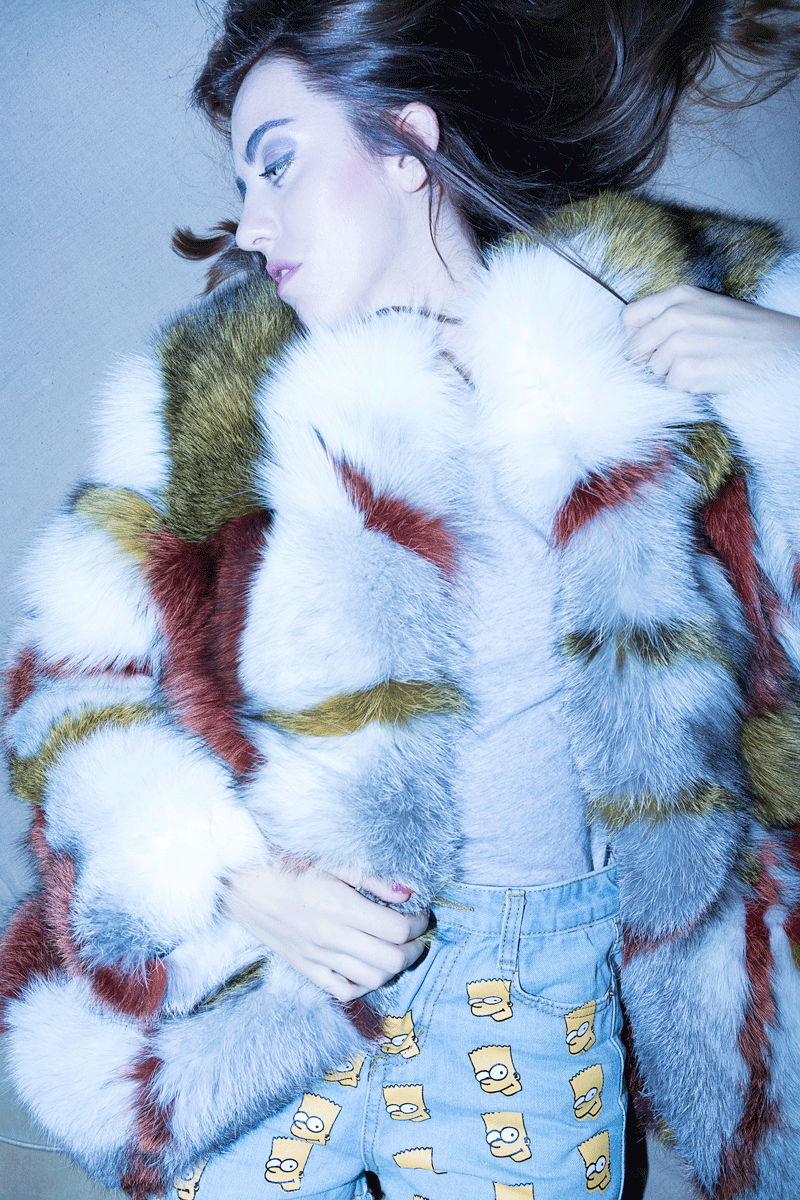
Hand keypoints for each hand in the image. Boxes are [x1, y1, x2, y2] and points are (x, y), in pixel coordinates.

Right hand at [222, 860, 428, 1002]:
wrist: (243, 884)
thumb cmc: (288, 864)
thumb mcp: (332, 860)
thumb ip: (372, 878)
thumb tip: (407, 893)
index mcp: (339, 907)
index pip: (396, 929)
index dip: (418, 923)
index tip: (421, 913)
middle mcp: (330, 937)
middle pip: (391, 960)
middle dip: (414, 948)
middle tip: (417, 934)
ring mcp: (317, 957)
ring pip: (372, 979)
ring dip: (394, 967)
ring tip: (399, 949)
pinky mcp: (306, 968)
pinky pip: (344, 990)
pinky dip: (364, 984)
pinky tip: (369, 967)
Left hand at [622, 284, 799, 392]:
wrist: (782, 349)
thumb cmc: (746, 331)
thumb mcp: (708, 308)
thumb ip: (672, 317)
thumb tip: (637, 342)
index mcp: (680, 296)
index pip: (630, 316)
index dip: (635, 336)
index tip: (648, 347)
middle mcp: (677, 315)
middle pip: (635, 348)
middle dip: (650, 360)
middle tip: (678, 363)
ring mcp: (681, 343)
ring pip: (653, 370)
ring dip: (672, 375)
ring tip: (703, 365)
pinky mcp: (688, 370)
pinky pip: (671, 386)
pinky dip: (687, 387)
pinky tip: (709, 376)